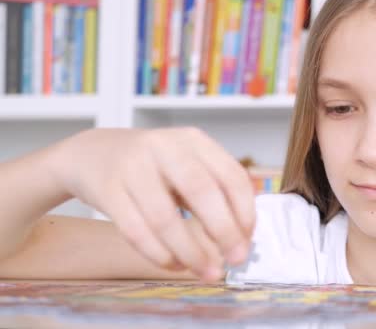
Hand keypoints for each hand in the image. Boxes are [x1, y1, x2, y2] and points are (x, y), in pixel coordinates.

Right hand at [48, 127, 255, 281]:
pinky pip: (135, 230)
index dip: (245, 210)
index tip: (249, 239)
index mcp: (193, 140)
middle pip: (202, 191)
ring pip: (165, 217)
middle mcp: (164, 147)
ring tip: (206, 272)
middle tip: (236, 259)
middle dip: (224, 231)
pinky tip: (173, 264)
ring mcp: (132, 166)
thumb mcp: (186, 164)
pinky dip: (158, 254)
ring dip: (191, 252)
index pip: (231, 174)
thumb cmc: (151, 166)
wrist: (90, 154)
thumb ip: (214, 192)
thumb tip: (242, 238)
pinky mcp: (107, 190)